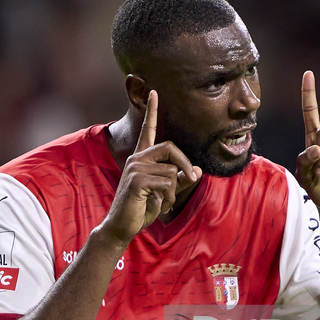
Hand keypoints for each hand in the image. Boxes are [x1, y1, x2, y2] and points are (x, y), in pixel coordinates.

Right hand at [103, 91, 201, 243]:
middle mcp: (137, 158)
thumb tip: (197, 170)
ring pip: (172, 172)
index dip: (152, 111)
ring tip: (162, 203)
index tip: (155, 92)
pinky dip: (168, 198)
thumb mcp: (165, 194)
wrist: (121, 226)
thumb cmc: (142, 209)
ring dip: (174, 192)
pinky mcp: (137, 180)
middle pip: (170, 148)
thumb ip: (180, 181)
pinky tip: (157, 206)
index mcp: (141, 158)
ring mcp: (135, 168)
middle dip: (185, 164)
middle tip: (193, 178)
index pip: (147, 130)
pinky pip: (167, 183)